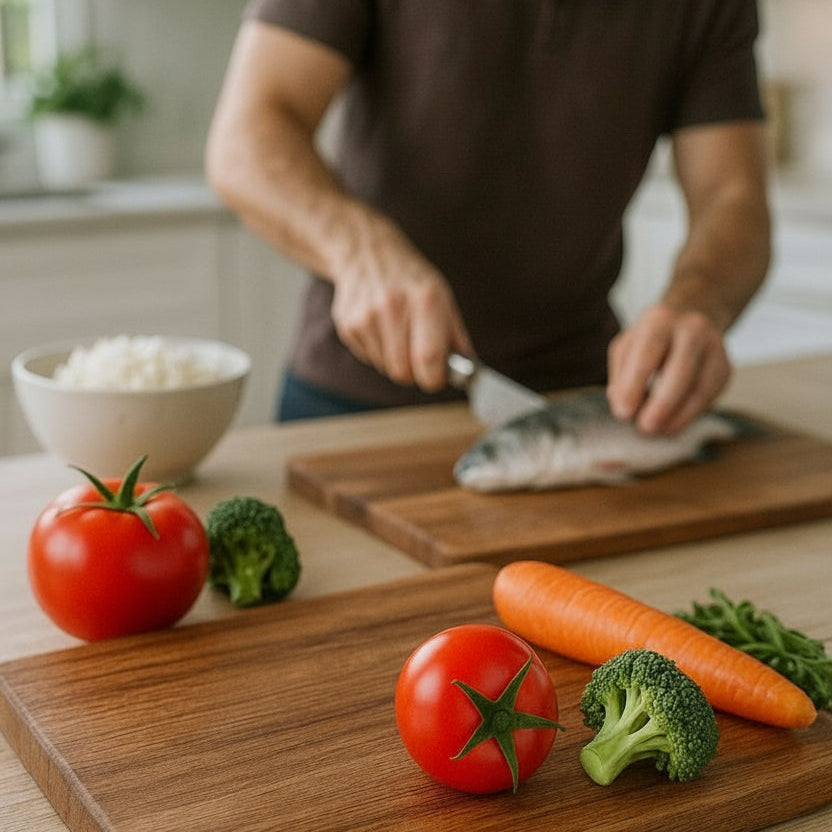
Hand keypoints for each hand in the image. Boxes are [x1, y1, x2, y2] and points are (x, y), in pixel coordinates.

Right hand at [331, 216, 472, 391]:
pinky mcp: (347, 325)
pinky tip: (381, 328)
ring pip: (385, 368)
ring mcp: (366, 316)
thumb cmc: (411, 279)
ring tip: (398, 334)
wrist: (367, 252)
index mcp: (425, 298)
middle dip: (414, 374)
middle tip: (419, 359)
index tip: (437, 378)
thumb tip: (469, 371)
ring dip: (395, 361)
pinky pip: (369, 359)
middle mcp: (393, 306)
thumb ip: (456, 336)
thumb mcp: (443, 296)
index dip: (434, 378)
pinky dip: (378, 352)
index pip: (428, 357)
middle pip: (403, 371)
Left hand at [606, 303, 730, 434]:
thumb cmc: (649, 339)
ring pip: (701, 388)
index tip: (623, 413)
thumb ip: (620, 375)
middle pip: (682, 371)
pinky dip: (690, 415)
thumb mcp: (626, 347)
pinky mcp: (725, 368)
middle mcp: (692, 329)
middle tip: (645, 428)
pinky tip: (673, 424)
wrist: (691, 317)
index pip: (648, 353)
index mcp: (660, 320)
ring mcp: (715, 347)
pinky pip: (710, 397)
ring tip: (658, 431)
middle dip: (662, 405)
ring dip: (678, 416)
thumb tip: (622, 405)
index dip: (635, 385)